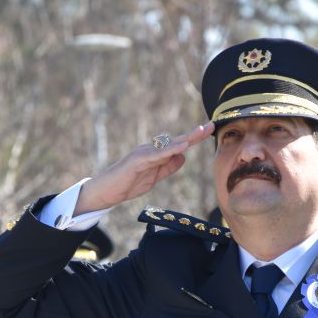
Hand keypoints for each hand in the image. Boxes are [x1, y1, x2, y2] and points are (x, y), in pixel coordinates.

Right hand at [74, 123, 214, 214]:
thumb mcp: (154, 177)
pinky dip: (169, 151)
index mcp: (155, 154)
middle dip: (194, 134)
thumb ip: (168, 167)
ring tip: (200, 132)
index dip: (193, 138)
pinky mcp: (137, 161)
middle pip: (176, 141)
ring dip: (185, 139)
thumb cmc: (128, 184)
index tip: (209, 130)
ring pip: (167, 145)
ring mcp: (143, 153)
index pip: (178, 145)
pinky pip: (156, 155)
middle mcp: (150, 149)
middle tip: (210, 125)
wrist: (106, 191)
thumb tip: (183, 157)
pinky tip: (182, 148)